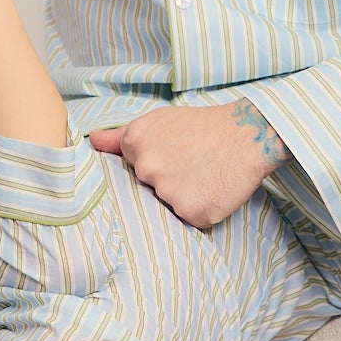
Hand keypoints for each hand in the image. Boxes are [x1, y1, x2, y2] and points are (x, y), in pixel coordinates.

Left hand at [90, 100, 287, 228]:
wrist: (249, 134)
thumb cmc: (206, 127)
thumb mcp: (160, 122)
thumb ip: (121, 136)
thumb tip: (91, 141)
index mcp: (135, 142)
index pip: (131, 170)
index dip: (155, 166)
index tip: (173, 156)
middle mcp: (147, 167)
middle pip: (148, 190)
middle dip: (168, 182)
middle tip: (192, 164)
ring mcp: (168, 191)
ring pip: (168, 206)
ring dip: (185, 196)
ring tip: (204, 174)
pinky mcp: (191, 211)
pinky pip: (189, 219)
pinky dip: (202, 208)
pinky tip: (212, 189)